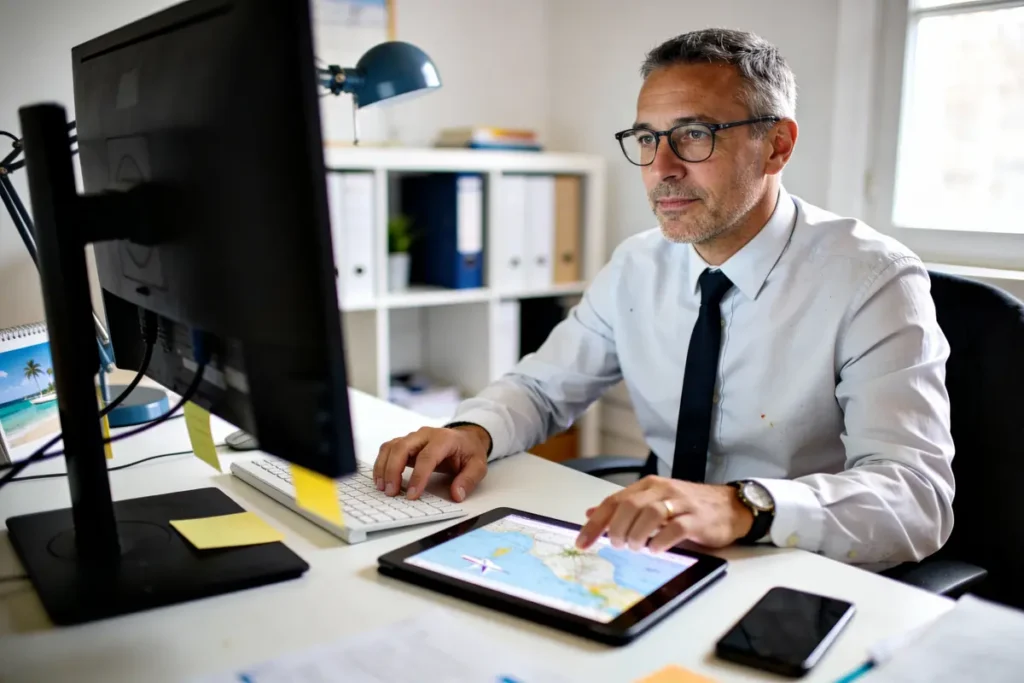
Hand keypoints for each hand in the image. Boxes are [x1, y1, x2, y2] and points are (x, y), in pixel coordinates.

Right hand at [372, 424, 490, 502]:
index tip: (412, 495)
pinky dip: (382, 463)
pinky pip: (388, 449)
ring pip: (392, 447)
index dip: (418, 476)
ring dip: (384, 467)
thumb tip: (457, 494)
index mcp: (444, 439)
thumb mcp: (478, 465)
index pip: (427, 457)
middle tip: (391, 492)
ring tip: (383, 488)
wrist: (465, 438)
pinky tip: (381, 479)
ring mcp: (413, 437)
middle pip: (403, 447)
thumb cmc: (469, 451)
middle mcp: (425, 434)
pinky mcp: (405, 442)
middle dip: (393, 470)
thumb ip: (469, 480)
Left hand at [575, 476, 752, 553]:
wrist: (730, 506)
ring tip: (635, 547)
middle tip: (616, 545)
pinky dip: (661, 541)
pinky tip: (655, 549)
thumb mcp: (654, 502)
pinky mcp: (698, 519)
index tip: (583, 542)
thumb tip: (591, 513)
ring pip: (651, 514)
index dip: (596, 523)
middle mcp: (663, 490)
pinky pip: (676, 528)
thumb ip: (625, 507)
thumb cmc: (689, 507)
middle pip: (630, 505)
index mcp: (648, 486)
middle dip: (617, 528)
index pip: (615, 500)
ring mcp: (682, 503)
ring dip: (637, 534)